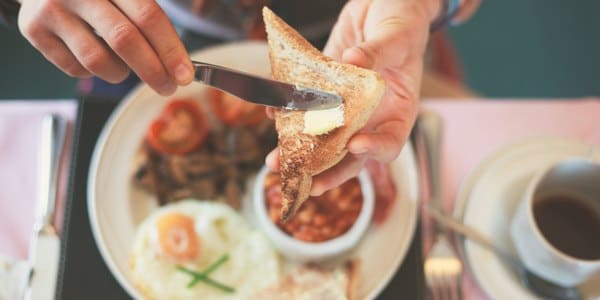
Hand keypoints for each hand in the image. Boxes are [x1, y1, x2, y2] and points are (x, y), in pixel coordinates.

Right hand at [17, 0, 193, 95]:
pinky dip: (94, 73)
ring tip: (124, 66)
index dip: (170, 49)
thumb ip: (151, 20)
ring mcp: (53, 9)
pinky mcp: (34, 29)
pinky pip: (75, 68)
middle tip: (167, 86)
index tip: (185, 75)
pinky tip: (96, 56)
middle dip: (153, 71)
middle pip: (124, 40)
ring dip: (120, 73)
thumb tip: (181, 66)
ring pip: (98, 60)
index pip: (148, 16)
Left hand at [266, 0, 439, 194]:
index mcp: (398, 110)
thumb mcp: (397, 35)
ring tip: (275, 160)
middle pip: (350, 154)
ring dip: (299, 151)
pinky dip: (288, 114)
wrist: (382, 6)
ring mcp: (346, 106)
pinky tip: (273, 114)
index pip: (389, 143)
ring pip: (323, 137)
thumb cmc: (403, 22)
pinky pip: (307, 108)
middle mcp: (371, 116)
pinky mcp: (325, 91)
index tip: (355, 145)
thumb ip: (378, 51)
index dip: (374, 150)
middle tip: (303, 181)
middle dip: (326, 170)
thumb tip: (354, 62)